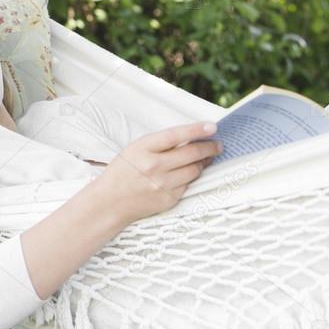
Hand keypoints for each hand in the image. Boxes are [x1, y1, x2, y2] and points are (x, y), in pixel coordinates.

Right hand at [94, 121, 222, 225]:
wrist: (111, 201)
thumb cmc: (123, 171)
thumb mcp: (135, 149)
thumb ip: (160, 143)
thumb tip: (190, 137)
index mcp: (143, 149)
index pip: (175, 135)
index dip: (196, 130)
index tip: (212, 127)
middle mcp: (153, 166)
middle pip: (191, 153)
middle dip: (209, 147)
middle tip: (218, 144)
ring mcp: (162, 184)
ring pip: (195, 170)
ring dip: (204, 162)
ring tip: (208, 157)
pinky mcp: (169, 199)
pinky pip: (189, 185)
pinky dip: (192, 177)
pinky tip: (192, 171)